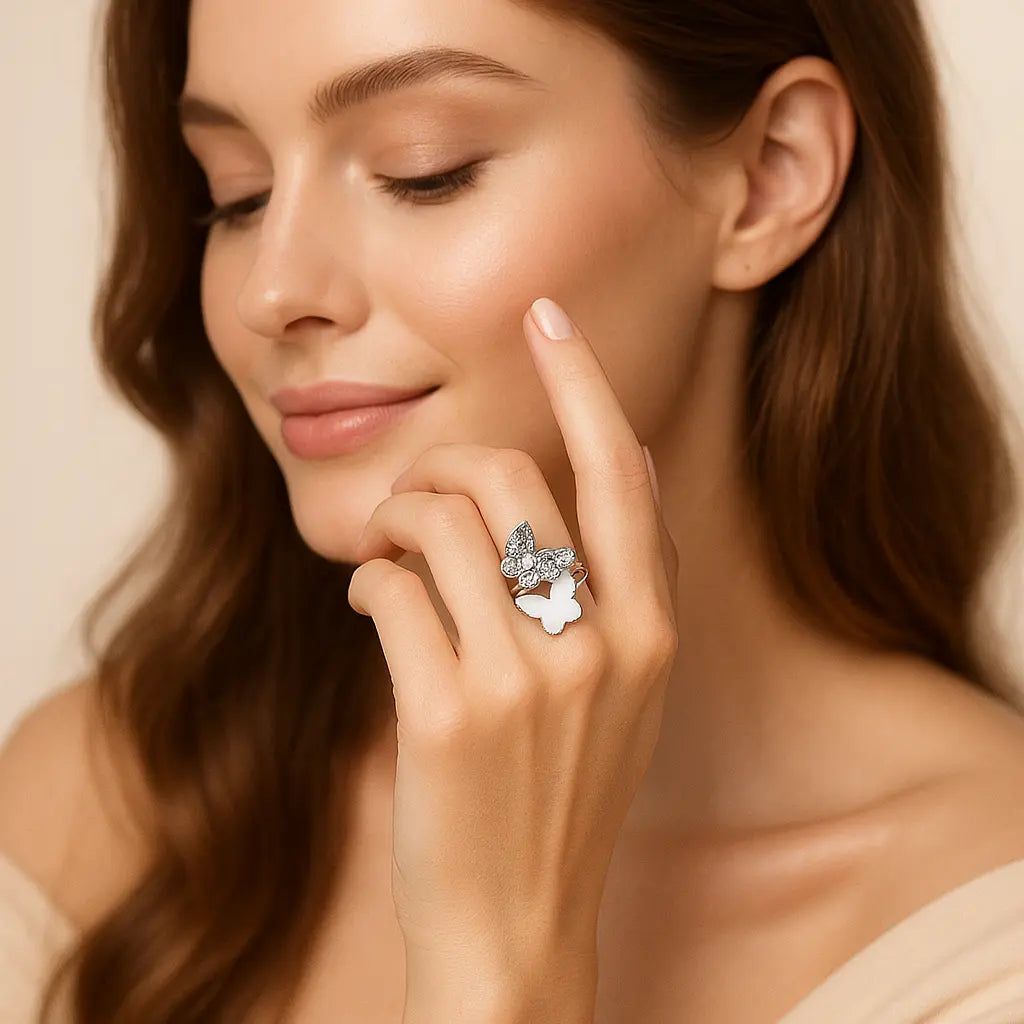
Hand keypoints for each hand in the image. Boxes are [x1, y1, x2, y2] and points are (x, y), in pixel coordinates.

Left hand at [348, 297, 679, 1022]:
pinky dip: (366, 580)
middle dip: (443, 469)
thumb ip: (615, 587)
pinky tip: (371, 605)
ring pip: (435, 523)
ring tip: (387, 553)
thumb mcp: (623, 692)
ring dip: (394, 521)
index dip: (583, 382)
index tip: (546, 319)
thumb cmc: (561, 795)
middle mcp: (599, 645)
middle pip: (507, 477)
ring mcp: (524, 682)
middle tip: (413, 500)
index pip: (621, 471)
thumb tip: (573, 470)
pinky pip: (386, 587)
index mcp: (652, 631)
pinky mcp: (444, 716)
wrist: (519, 927)